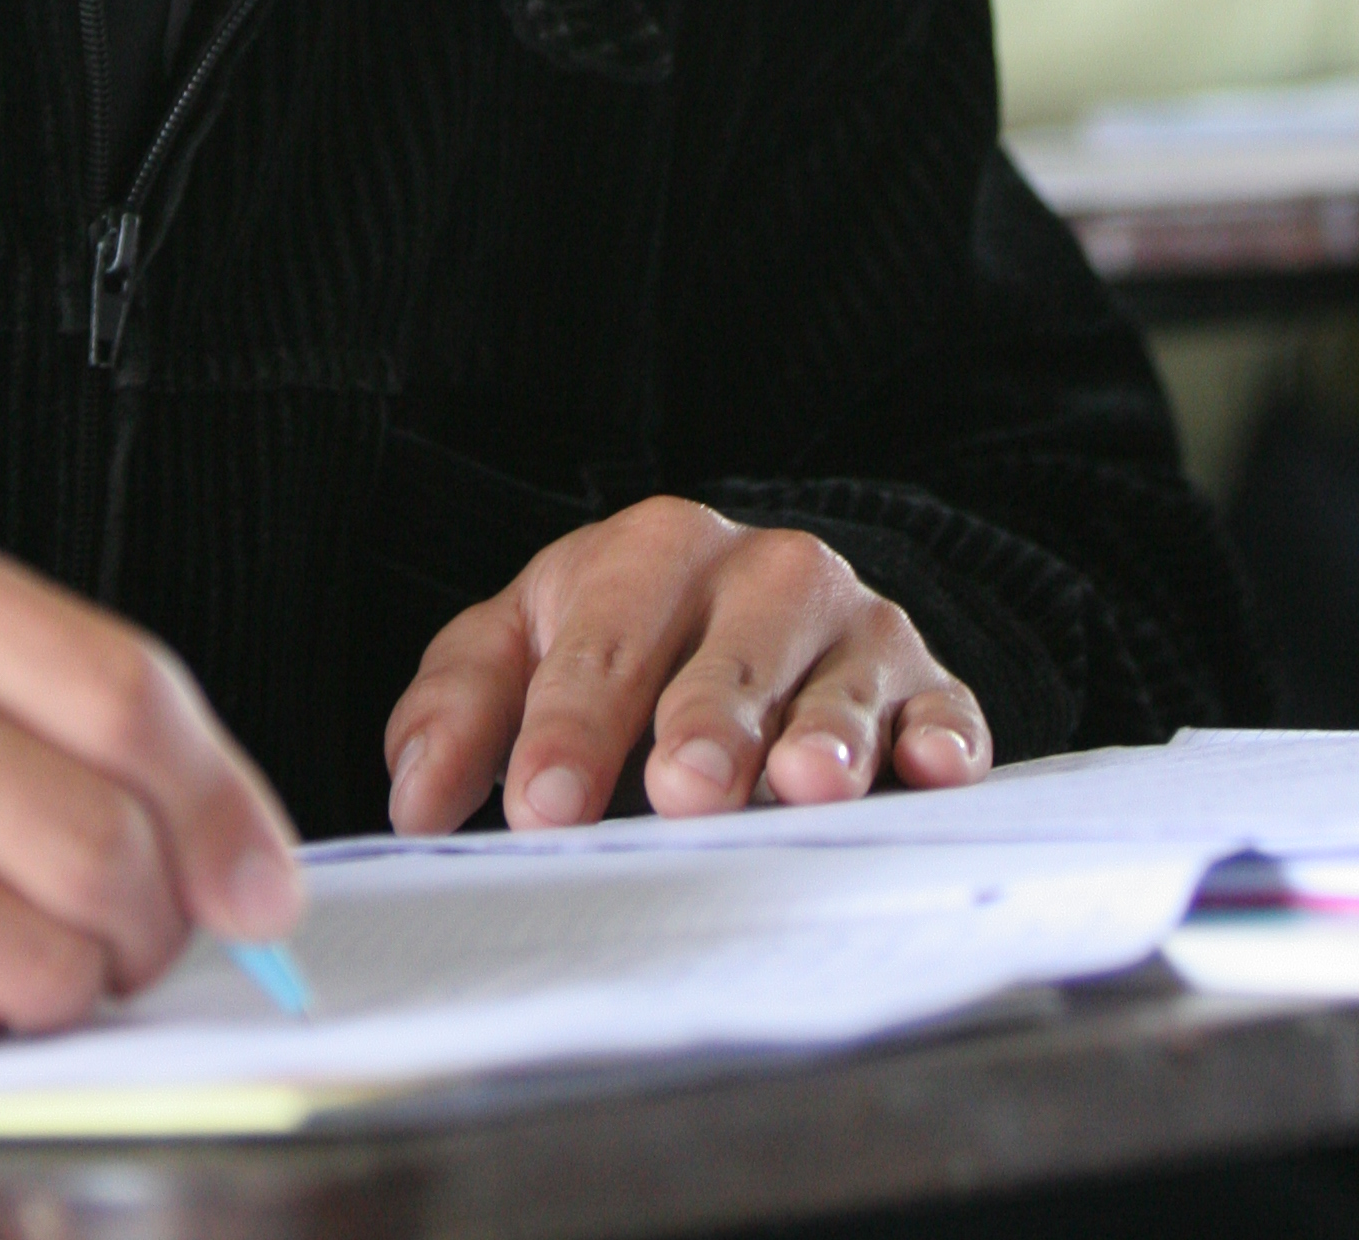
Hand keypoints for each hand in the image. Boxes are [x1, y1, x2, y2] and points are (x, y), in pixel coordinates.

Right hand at [0, 506, 302, 1059]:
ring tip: (40, 927)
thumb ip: (84, 701)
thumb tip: (253, 875)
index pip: (119, 691)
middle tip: (154, 916)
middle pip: (96, 844)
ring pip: (46, 963)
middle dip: (164, 912)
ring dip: (81, 974)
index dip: (222, 797)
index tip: (267, 876)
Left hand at [383, 497, 989, 834]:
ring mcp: (853, 627)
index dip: (570, 728)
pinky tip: (930, 772)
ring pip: (838, 684)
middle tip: (679, 790)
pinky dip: (941, 740)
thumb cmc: (625, 637)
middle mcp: (762, 574)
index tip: (541, 806)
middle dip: (702, 723)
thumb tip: (414, 800)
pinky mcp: (927, 683)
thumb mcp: (527, 641)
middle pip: (727, 656)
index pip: (603, 644)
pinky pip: (944, 710)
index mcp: (652, 552)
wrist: (762, 601)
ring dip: (823, 735)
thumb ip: (459, 709)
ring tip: (799, 785)